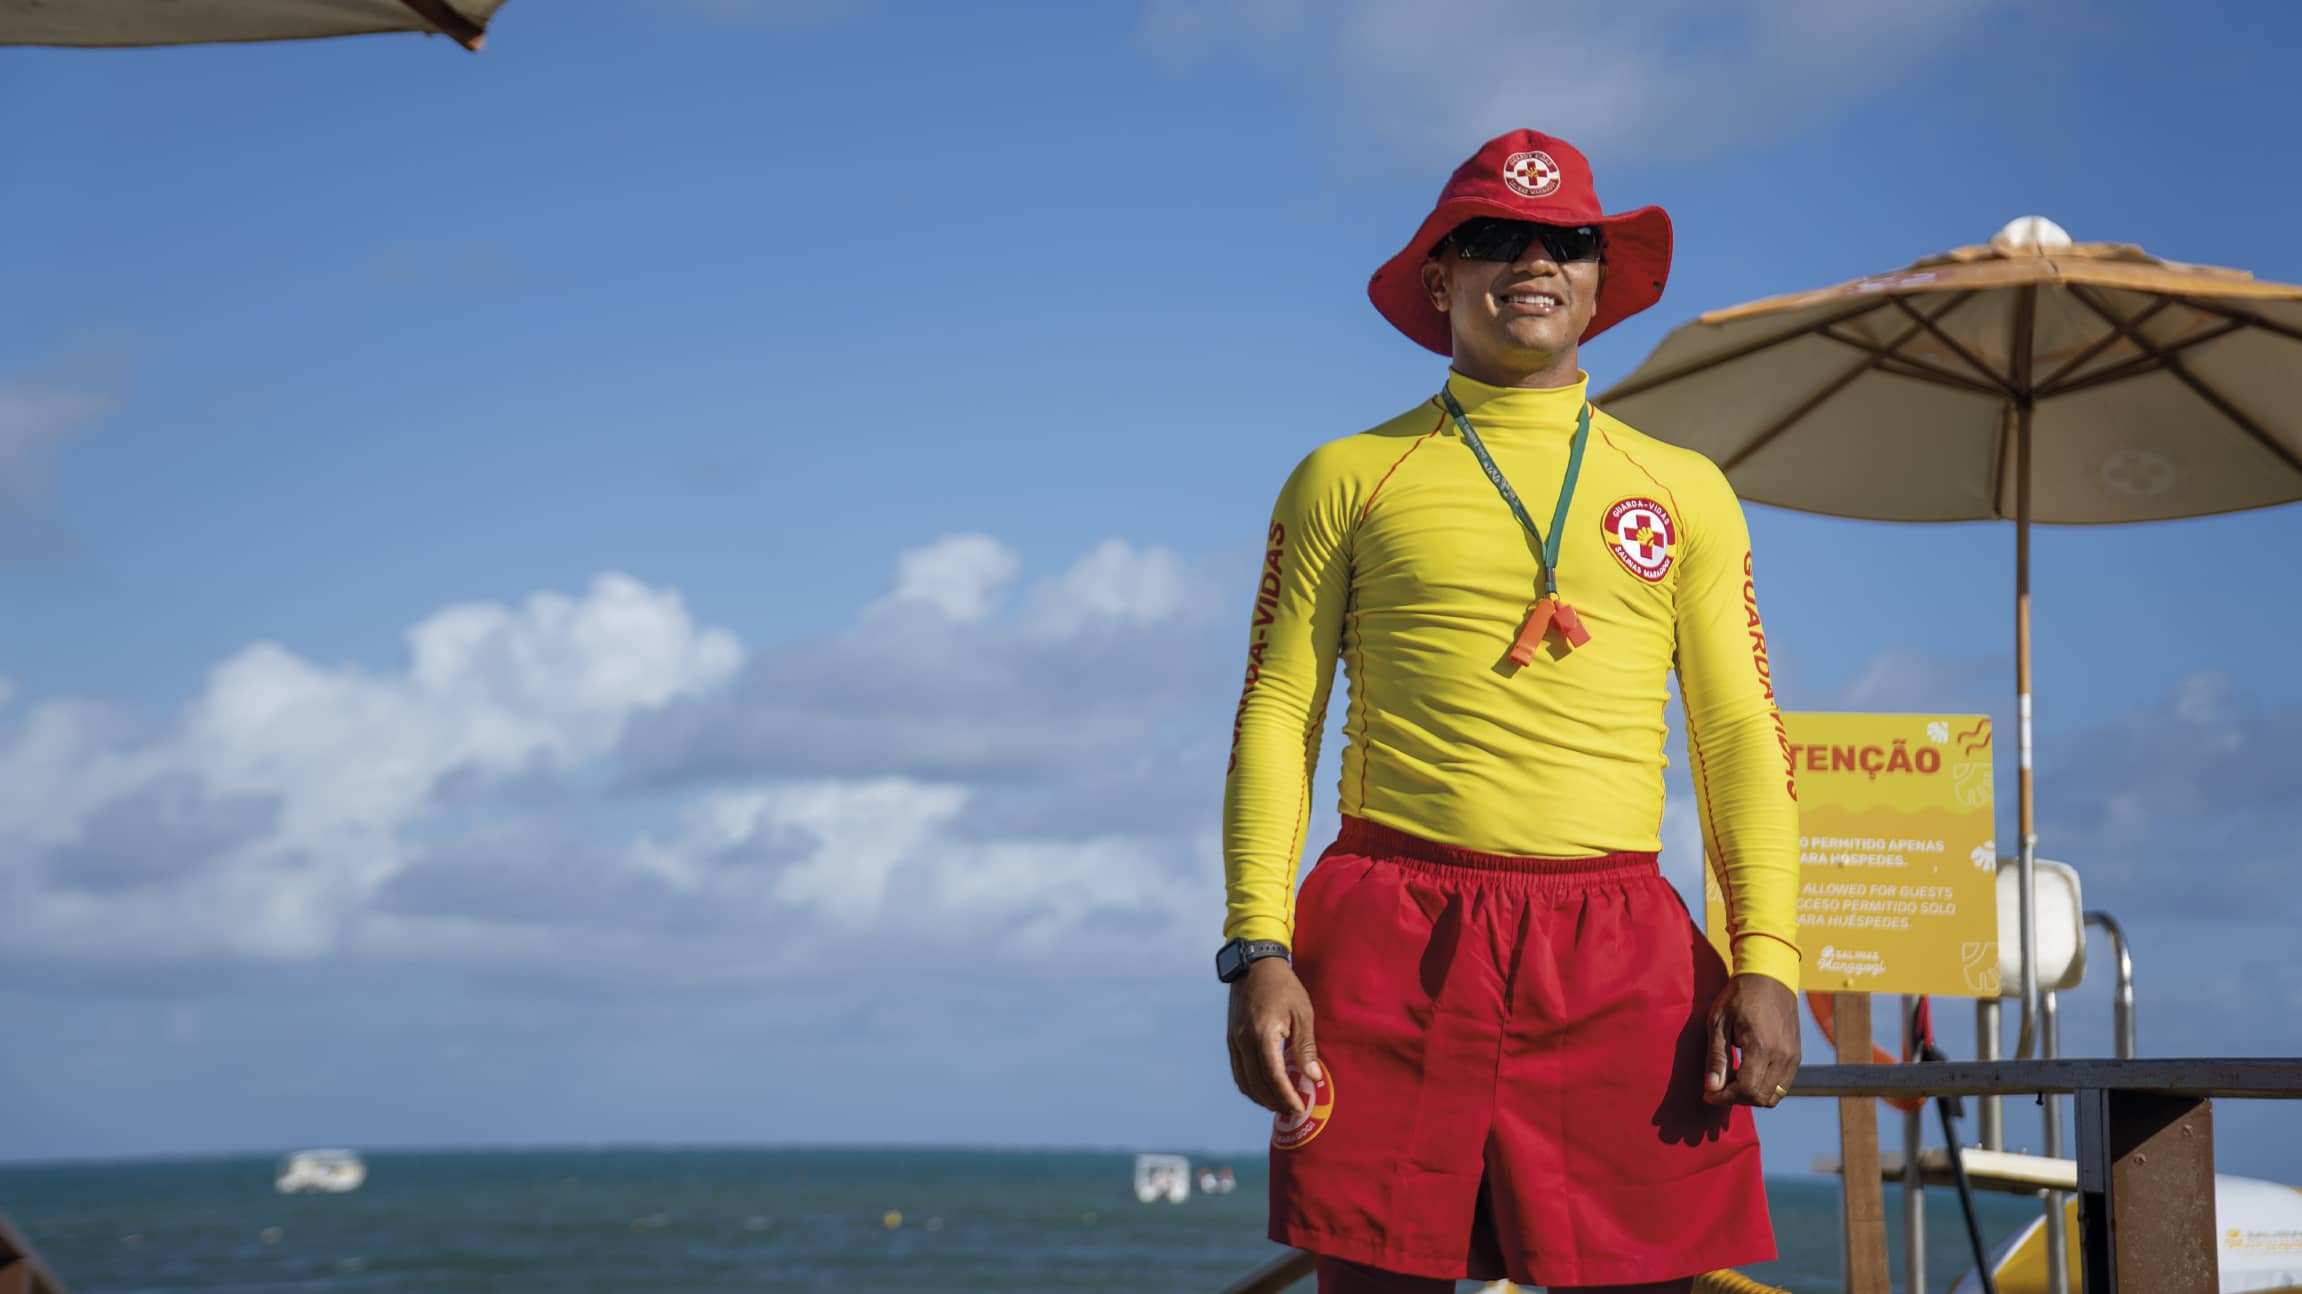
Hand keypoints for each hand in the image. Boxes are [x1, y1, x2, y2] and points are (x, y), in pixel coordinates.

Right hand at [1227, 958, 1317, 1115]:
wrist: (1254, 964)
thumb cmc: (1283, 986)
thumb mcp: (1302, 1013)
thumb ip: (1305, 1047)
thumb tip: (1313, 1077)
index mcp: (1262, 1033)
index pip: (1273, 1076)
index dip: (1286, 1096)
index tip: (1299, 1108)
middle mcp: (1243, 1040)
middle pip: (1257, 1084)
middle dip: (1275, 1101)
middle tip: (1293, 1110)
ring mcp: (1234, 1041)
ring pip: (1244, 1082)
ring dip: (1261, 1098)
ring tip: (1280, 1104)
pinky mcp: (1231, 1039)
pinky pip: (1238, 1071)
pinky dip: (1250, 1086)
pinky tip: (1264, 1089)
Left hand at [1704, 973, 1800, 1107]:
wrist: (1769, 977)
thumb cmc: (1738, 996)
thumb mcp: (1718, 1023)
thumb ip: (1716, 1058)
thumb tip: (1712, 1088)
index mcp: (1762, 1047)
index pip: (1746, 1089)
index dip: (1724, 1097)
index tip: (1708, 1094)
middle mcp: (1783, 1056)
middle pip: (1761, 1097)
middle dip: (1736, 1099)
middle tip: (1717, 1088)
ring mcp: (1793, 1057)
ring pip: (1774, 1096)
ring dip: (1751, 1096)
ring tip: (1732, 1081)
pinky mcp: (1797, 1055)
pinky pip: (1783, 1085)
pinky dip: (1765, 1088)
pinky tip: (1747, 1074)